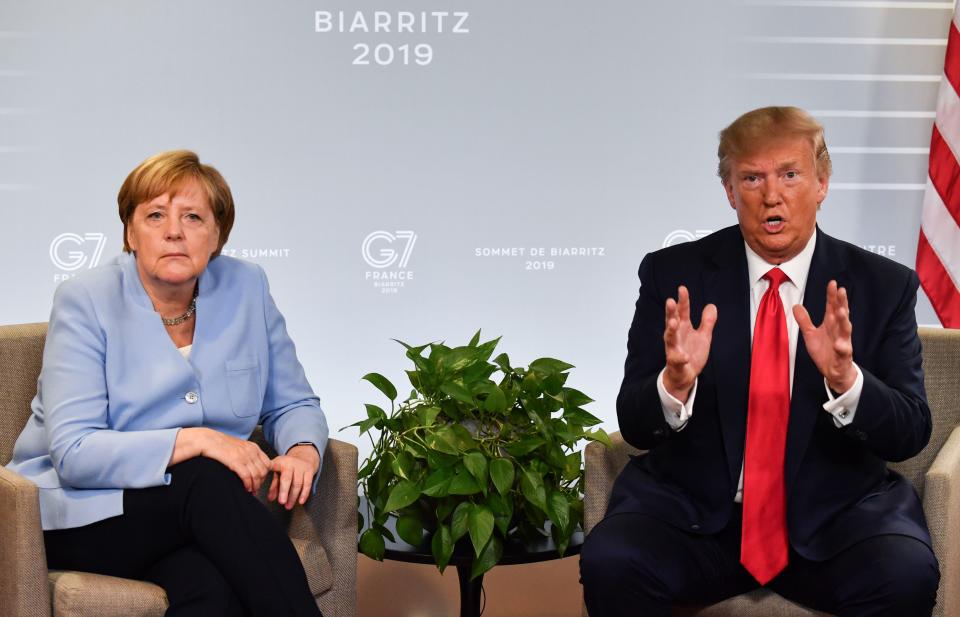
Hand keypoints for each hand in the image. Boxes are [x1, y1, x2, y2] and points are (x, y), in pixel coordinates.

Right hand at [174, 427, 271, 492]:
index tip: (260, 481)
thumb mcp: (239, 446)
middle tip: (256, 489)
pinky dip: (248, 485)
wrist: (208, 440)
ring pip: (256, 475)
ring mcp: (244, 456)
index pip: (267, 463)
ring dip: (255, 486)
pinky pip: (247, 476)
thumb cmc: (220, 445)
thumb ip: (247, 454)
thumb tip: (251, 466)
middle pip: (263, 471)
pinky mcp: (236, 462)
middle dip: (260, 482)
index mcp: (254, 447)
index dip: (265, 475)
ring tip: (251, 491)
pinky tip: (245, 488)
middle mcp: (252, 451)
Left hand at [268, 444, 319, 508]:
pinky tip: (300, 501)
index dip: (269, 471)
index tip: (263, 477)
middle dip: (284, 491)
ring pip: (298, 483)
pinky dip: (304, 494)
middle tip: (281, 502)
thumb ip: (274, 485)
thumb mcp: (279, 471)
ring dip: (293, 496)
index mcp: (281, 462)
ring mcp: (301, 467)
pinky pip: (308, 484)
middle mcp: (291, 463)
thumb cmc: (289, 466)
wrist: (305, 455)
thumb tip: (271, 498)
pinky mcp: (310, 471)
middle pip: (287, 478)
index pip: (274, 467)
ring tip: (288, 505)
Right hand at [663, 285, 717, 402]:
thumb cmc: (691, 353)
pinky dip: (680, 357)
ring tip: (673, 322)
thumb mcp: (703, 336)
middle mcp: (676, 336)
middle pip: (671, 321)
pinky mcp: (675, 362)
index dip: (682, 300)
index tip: (682, 288)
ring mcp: (673, 348)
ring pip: (669, 338)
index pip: (682, 311)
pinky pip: (677, 359)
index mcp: (683, 328)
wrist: (685, 375)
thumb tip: (712, 305)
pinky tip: (685, 356)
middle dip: (671, 312)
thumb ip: (707, 322)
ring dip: (671, 330)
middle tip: (670, 301)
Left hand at [793, 280, 856, 392]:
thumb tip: (796, 306)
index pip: (832, 307)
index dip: (832, 295)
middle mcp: (838, 330)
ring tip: (842, 311)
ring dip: (845, 320)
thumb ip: (804, 320)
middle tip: (841, 291)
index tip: (833, 283)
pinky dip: (842, 347)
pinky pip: (844, 350)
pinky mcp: (843, 355)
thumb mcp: (810, 334)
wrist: (833, 371)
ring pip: (846, 330)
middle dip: (842, 302)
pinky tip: (839, 344)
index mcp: (831, 324)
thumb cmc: (824, 351)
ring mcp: (843, 342)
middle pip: (842, 314)